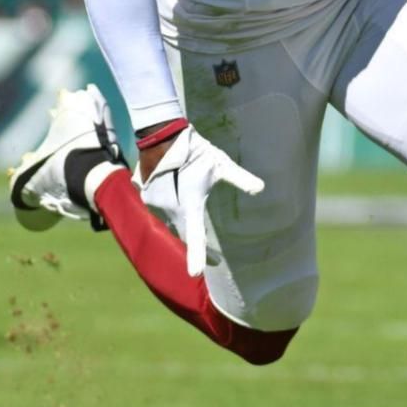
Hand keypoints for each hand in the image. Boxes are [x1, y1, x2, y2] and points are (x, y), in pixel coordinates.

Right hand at [134, 123, 264, 275]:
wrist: (163, 133)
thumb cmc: (195, 150)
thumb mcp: (221, 164)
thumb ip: (240, 178)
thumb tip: (261, 188)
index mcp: (190, 205)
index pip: (195, 236)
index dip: (196, 256)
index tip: (196, 273)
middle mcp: (170, 209)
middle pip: (184, 228)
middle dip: (196, 236)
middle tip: (211, 242)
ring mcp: (154, 203)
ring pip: (171, 216)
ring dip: (180, 213)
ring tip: (186, 189)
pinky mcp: (145, 195)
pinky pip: (159, 204)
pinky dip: (167, 200)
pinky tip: (172, 183)